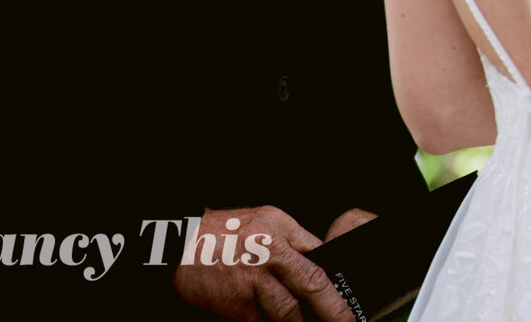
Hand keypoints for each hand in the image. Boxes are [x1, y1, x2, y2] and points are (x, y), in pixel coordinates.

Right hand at [171, 205, 353, 321]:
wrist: (181, 242)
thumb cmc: (226, 230)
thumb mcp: (268, 220)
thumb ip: (296, 239)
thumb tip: (322, 257)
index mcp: (280, 234)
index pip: (318, 261)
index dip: (336, 285)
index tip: (349, 303)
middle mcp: (268, 256)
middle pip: (310, 286)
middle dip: (332, 309)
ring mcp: (250, 282)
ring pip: (286, 311)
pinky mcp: (233, 304)